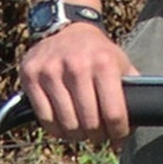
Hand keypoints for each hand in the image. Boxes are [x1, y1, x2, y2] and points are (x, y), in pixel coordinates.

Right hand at [20, 24, 136, 144]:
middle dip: (97, 136)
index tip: (117, 136)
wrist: (67, 28)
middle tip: (97, 134)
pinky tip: (63, 123)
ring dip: (76, 135)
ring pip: (67, 126)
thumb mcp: (119, 63)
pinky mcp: (32, 76)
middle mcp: (77, 65)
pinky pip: (46, 120)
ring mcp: (51, 70)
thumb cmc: (96, 53)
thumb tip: (130, 131)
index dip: (118, 133)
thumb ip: (130, 93)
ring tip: (81, 129)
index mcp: (103, 62)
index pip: (114, 115)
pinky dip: (56, 129)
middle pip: (90, 124)